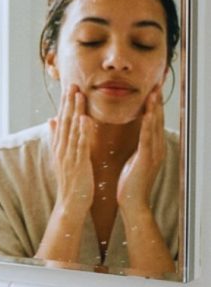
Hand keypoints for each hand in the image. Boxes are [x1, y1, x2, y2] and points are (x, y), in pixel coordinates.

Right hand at [49, 84, 94, 216]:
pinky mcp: (78, 163)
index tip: (68, 87)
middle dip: (68, 102)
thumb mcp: (62, 157)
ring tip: (78, 95)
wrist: (71, 203)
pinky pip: (81, 145)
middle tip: (71, 84)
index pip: (61, 120)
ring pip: (72, 129)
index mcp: (59, 146)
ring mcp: (69, 155)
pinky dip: (82, 132)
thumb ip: (58, 137)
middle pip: (64, 121)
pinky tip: (85, 119)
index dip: (64, 104)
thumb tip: (51, 120)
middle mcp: (62, 148)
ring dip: (75, 111)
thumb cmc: (71, 181)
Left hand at [118, 85, 164, 215]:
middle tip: (157, 83)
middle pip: (158, 120)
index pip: (153, 122)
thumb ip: (137, 146)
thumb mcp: (133, 160)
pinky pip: (148, 139)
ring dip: (155, 109)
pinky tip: (148, 114)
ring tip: (154, 92)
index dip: (154, 105)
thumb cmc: (129, 184)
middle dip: (157, 102)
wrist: (132, 203)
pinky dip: (149, 125)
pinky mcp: (147, 159)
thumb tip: (136, 136)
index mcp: (152, 148)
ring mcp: (154, 154)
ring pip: (155, 126)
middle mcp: (157, 148)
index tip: (152, 89)